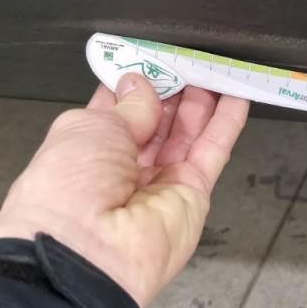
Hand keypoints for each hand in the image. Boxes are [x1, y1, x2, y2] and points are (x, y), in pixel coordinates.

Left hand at [0, 74, 248, 307]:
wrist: (87, 254)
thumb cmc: (68, 187)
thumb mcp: (89, 128)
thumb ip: (127, 104)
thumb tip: (141, 83)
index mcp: (89, 148)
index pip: (120, 107)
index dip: (138, 80)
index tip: (155, 53)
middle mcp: (125, 166)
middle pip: (158, 119)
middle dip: (173, 86)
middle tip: (191, 55)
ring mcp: (161, 180)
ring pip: (188, 132)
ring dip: (202, 99)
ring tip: (216, 65)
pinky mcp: (193, 193)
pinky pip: (213, 151)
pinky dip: (226, 123)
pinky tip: (238, 94)